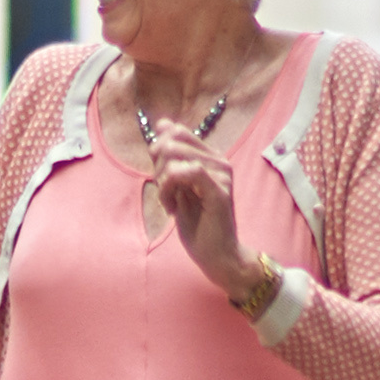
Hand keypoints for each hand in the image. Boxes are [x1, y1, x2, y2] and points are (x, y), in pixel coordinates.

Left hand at [143, 118, 254, 297]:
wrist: (217, 256)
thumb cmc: (198, 225)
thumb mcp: (176, 186)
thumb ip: (170, 157)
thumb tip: (162, 123)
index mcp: (210, 156)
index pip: (175, 131)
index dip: (158, 151)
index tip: (162, 178)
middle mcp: (219, 160)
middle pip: (171, 141)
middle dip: (157, 167)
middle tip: (165, 193)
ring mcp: (222, 174)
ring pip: (174, 156)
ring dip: (162, 182)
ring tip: (170, 203)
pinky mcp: (220, 190)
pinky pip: (188, 171)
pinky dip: (170, 189)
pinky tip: (173, 208)